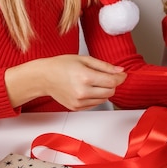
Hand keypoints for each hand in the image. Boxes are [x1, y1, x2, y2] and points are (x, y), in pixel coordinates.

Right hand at [4, 54, 126, 109]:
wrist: (44, 77)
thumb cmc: (61, 65)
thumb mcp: (85, 59)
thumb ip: (104, 66)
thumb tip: (120, 70)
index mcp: (85, 77)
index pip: (112, 82)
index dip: (120, 78)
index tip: (122, 74)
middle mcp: (82, 92)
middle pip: (110, 92)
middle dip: (113, 84)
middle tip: (106, 76)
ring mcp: (79, 102)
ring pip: (104, 99)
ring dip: (105, 90)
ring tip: (94, 81)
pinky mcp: (76, 108)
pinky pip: (95, 104)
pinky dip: (96, 97)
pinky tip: (88, 88)